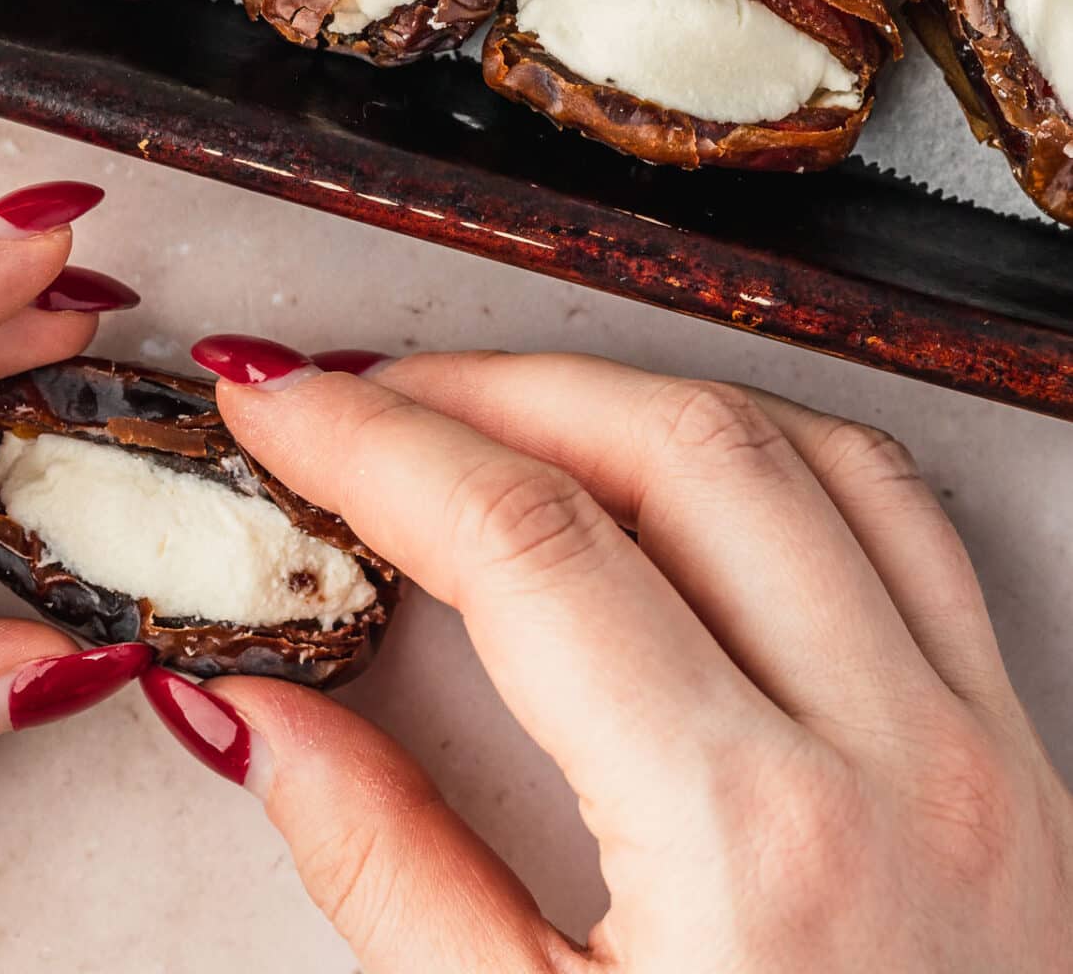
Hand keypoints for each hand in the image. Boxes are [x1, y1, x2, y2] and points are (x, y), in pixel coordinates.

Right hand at [150, 339, 1072, 972]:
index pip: (526, 543)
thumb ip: (387, 874)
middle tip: (365, 398)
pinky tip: (687, 463)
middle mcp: (889, 756)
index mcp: (750, 841)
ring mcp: (975, 745)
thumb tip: (264, 720)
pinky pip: (902, 518)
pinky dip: (774, 448)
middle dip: (490, 389)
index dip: (375, 445)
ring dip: (631, 396)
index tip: (281, 409)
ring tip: (506, 411)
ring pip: (802, 447)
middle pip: (670, 448)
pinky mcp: (1016, 757)